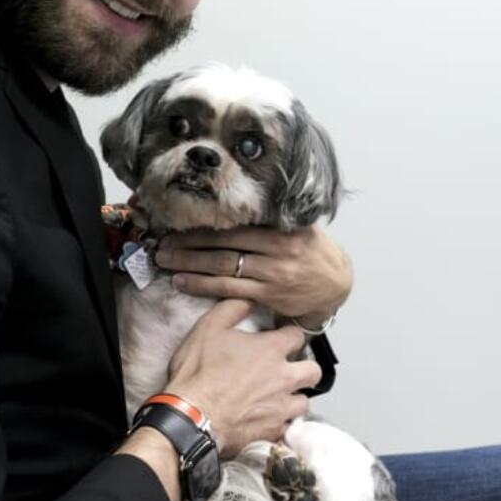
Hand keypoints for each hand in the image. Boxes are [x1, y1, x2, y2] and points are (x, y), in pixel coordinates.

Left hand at [155, 224, 352, 324]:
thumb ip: (273, 218)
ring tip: (166, 260)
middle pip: (225, 245)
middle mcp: (278, 251)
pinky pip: (229, 290)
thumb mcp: (301, 226)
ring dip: (190, 264)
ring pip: (223, 268)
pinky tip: (183, 281)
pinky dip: (202, 285)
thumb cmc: (313, 251)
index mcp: (283, 229)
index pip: (237, 225)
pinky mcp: (269, 296)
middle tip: (164, 242)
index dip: (206, 225)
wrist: (336, 283)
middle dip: (190, 243)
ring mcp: (273, 275)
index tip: (180, 222)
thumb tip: (237, 205)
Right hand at [164, 299, 321, 457]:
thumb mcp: (209, 327)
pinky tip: (271, 420)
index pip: (298, 336)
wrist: (189, 416)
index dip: (290, 336)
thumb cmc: (198, 373)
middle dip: (305, 369)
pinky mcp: (272, 431)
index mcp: (272, 350)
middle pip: (313, 371)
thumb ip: (233, 308)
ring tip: (281, 397)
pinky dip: (282, 424)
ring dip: (295, 398)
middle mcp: (283, 378)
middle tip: (289, 370)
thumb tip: (249, 300)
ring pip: (304, 402)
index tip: (282, 339)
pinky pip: (288, 428)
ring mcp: (280, 407)